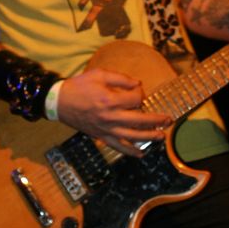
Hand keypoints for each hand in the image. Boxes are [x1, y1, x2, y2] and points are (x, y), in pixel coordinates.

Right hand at [55, 68, 171, 157]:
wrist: (60, 102)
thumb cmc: (80, 86)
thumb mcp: (99, 74)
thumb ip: (120, 78)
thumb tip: (137, 84)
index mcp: (110, 100)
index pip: (135, 99)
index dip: (140, 93)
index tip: (137, 89)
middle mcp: (110, 117)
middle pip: (140, 120)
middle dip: (156, 120)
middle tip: (168, 119)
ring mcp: (106, 129)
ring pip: (132, 136)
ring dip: (149, 137)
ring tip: (162, 136)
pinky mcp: (101, 136)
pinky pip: (118, 146)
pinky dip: (130, 151)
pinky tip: (141, 153)